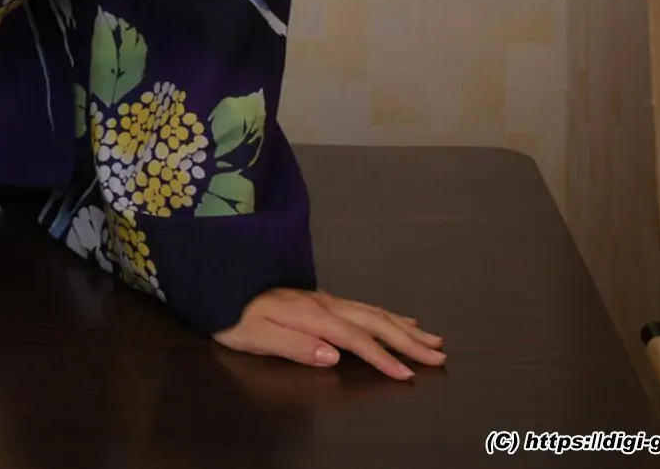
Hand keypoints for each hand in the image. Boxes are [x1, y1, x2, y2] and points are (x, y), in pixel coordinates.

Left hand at [213, 288, 445, 379]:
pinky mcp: (322, 300)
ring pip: (374, 313)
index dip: (383, 358)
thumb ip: (296, 346)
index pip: (356, 340)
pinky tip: (400, 319)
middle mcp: (325, 304)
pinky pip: (365, 307)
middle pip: (375, 323)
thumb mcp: (257, 337)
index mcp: (313, 315)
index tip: (408, 375)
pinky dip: (388, 315)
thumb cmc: (235, 316)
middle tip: (439, 356)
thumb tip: (334, 356)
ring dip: (405, 327)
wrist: (220, 285)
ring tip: (433, 339)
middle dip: (409, 341)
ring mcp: (325, 300)